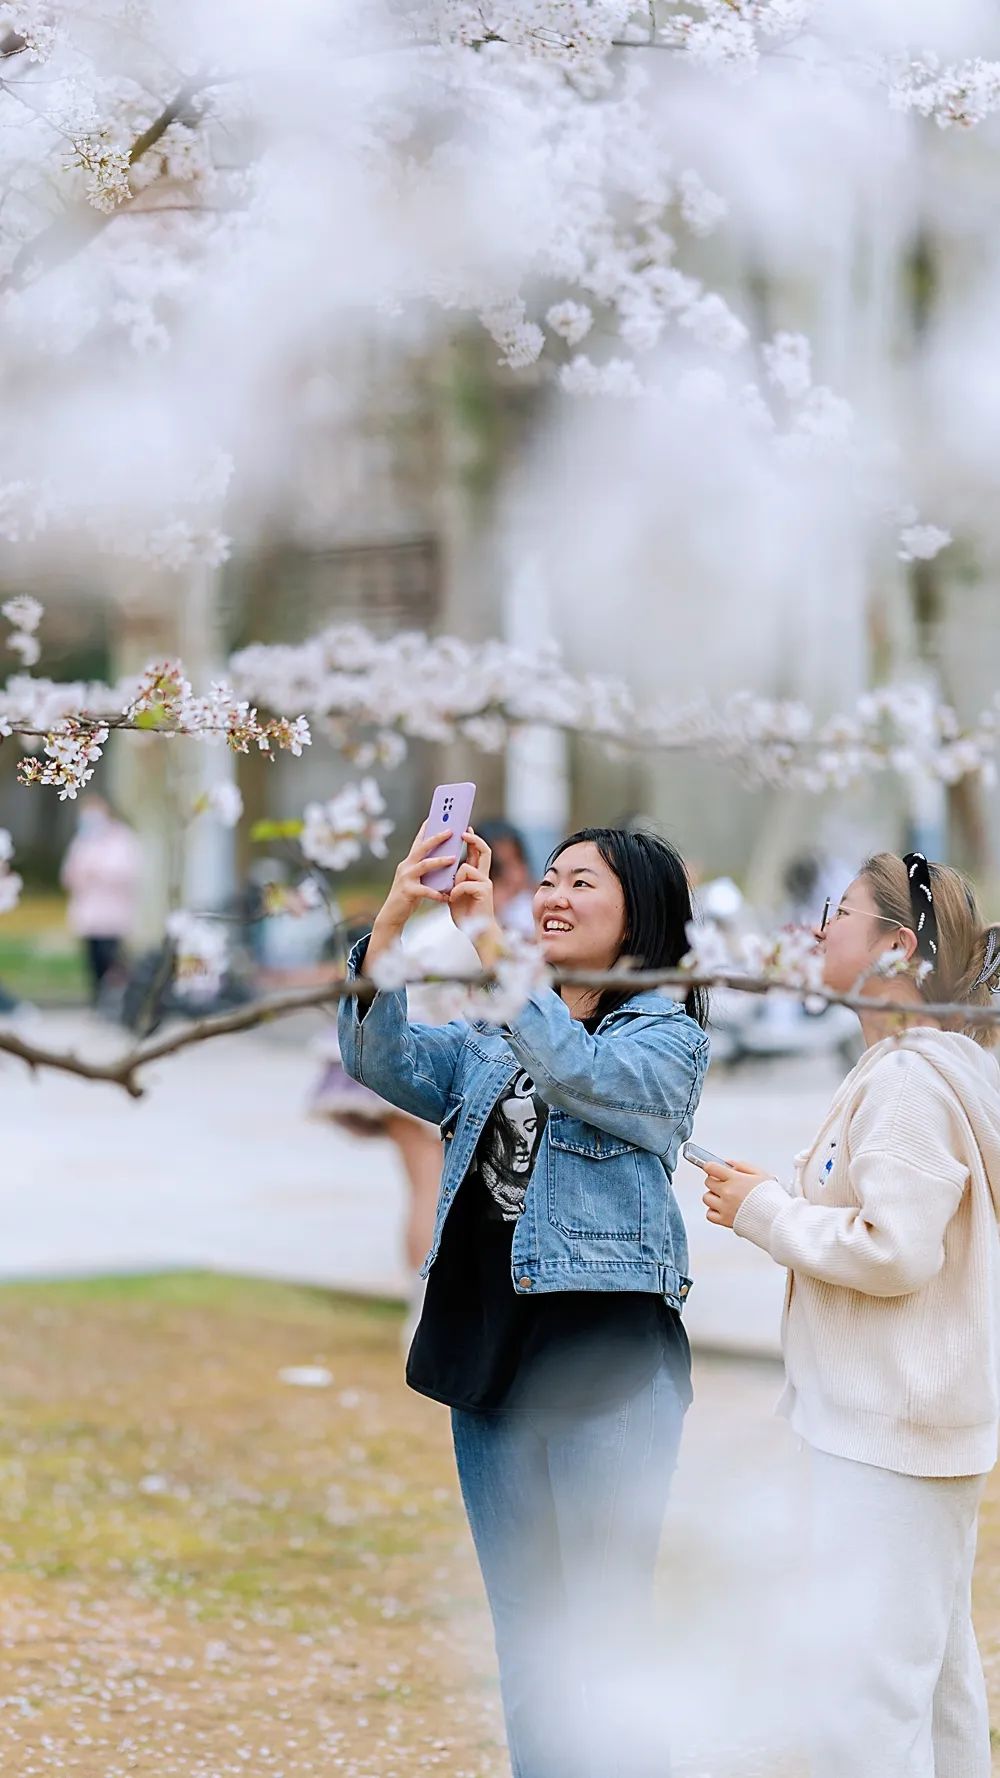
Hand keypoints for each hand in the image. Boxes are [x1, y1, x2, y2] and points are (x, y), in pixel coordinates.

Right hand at [363, 823, 455, 971]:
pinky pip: (425, 890)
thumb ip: (427, 869)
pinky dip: (436, 893)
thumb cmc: (408, 897)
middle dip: (436, 838)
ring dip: (439, 861)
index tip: (435, 815)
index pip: (418, 841)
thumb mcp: (417, 879)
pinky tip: (446, 895)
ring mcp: (405, 878)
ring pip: (424, 865)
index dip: (426, 828)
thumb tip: (446, 859)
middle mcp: (406, 866)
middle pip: (421, 848)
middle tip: (451, 830)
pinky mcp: (407, 892)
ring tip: (453, 858)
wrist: (392, 915)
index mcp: (409, 862)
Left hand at [449, 829, 501, 962]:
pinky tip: (453, 900)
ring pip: (465, 868)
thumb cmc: (466, 913)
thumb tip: (443, 866)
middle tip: (464, 831)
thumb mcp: (456, 892)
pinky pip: (464, 883)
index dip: (472, 839)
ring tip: (452, 893)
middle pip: (484, 850)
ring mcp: (485, 883)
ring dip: (455, 879)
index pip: (477, 852)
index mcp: (478, 875)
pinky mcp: (484, 891)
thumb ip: (454, 879)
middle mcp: (484, 877)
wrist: (476, 932)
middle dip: (473, 839)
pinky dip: (455, 891)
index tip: (465, 828)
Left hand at [702, 1159, 773, 1229]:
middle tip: (725, 1183)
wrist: (777, 1219)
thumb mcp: (761, 1174)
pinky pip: (709, 1214)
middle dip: (715, 1180)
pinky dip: (713, 1211)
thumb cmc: (772, 1198)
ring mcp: (725, 1207)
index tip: (713, 1168)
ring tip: (725, 1197)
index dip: (711, 1166)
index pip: (711, 1168)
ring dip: (713, 1196)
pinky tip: (723, 1209)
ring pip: (706, 1197)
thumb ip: (742, 1166)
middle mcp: (727, 1193)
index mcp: (735, 1179)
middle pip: (708, 1182)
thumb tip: (729, 1163)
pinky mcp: (725, 1221)